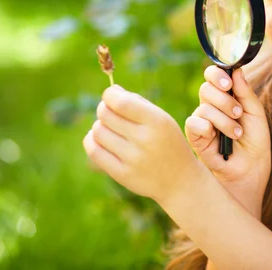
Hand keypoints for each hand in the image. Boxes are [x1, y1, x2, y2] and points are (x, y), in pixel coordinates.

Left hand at [83, 85, 198, 203]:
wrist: (180, 181)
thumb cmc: (168, 143)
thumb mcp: (163, 119)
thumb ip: (138, 103)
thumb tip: (111, 91)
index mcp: (157, 122)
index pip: (120, 102)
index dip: (109, 95)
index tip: (110, 95)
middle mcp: (145, 140)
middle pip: (105, 115)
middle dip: (104, 109)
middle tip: (110, 112)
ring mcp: (132, 159)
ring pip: (97, 131)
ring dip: (100, 126)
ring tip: (111, 129)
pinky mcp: (122, 174)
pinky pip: (94, 151)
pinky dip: (92, 140)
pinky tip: (100, 139)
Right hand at [185, 66, 270, 217]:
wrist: (250, 170)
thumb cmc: (254, 142)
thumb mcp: (255, 114)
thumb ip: (246, 92)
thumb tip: (237, 70)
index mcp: (226, 97)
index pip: (213, 76)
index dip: (217, 74)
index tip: (228, 82)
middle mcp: (211, 106)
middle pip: (206, 88)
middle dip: (225, 100)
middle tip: (238, 113)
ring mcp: (202, 121)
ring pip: (204, 107)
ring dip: (224, 120)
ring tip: (236, 133)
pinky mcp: (195, 136)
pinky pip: (194, 123)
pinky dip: (207, 127)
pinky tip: (218, 138)